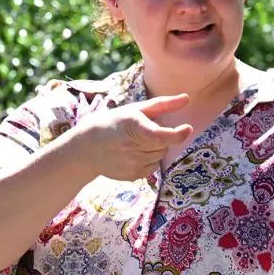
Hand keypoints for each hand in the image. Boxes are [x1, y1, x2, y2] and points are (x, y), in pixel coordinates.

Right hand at [73, 94, 192, 180]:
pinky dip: (149, 159)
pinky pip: (154, 167)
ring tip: (135, 142)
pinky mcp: (133, 176)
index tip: (187, 128)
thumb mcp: (135, 109)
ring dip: (155, 148)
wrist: (86, 148)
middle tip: (143, 131)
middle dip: (161, 137)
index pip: (162, 136)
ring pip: (161, 156)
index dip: (178, 134)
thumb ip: (163, 105)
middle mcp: (133, 148)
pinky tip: (134, 153)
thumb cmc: (113, 123)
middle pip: (165, 145)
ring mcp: (133, 164)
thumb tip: (187, 98)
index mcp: (134, 127)